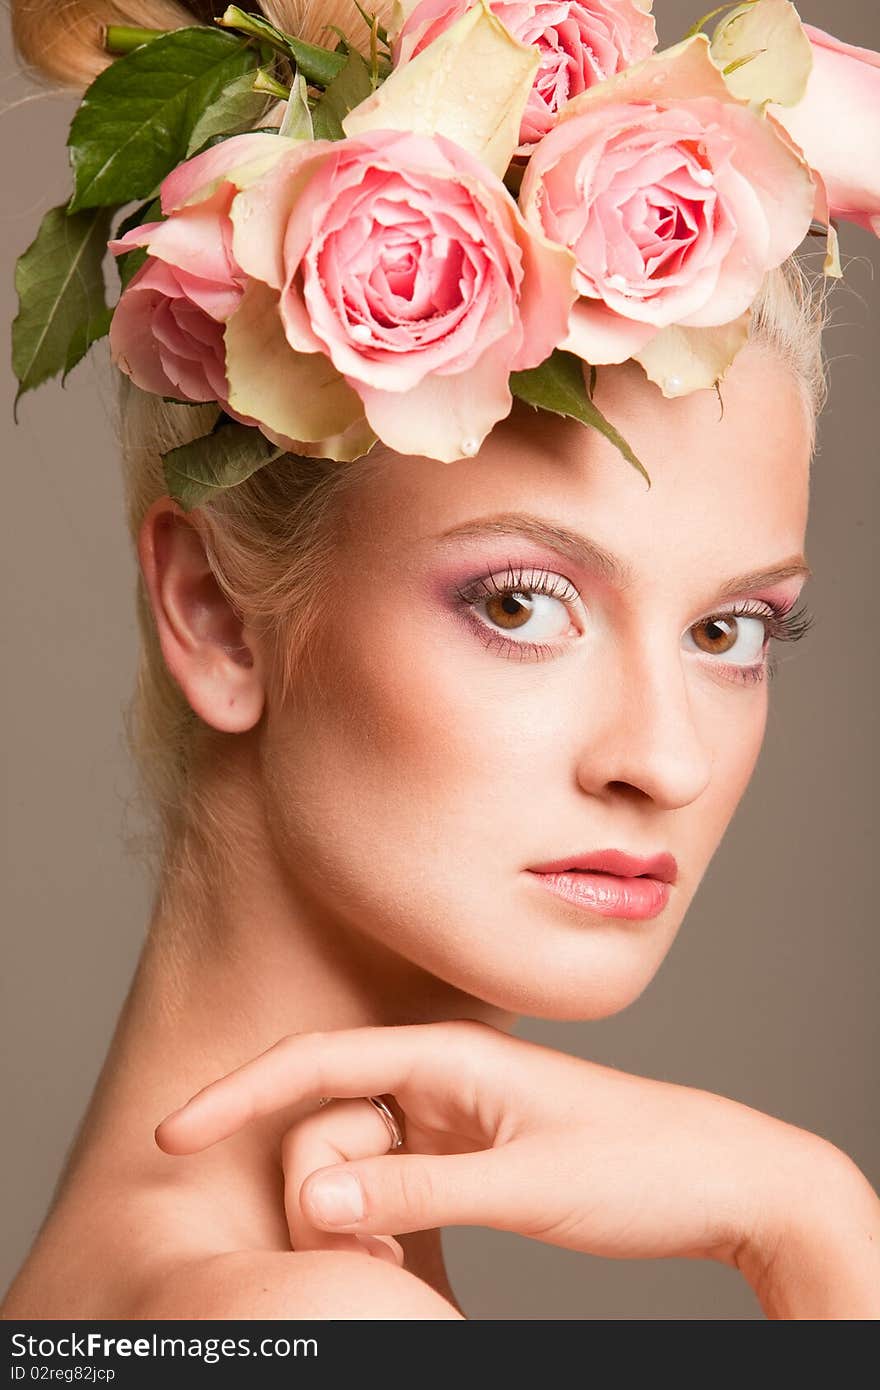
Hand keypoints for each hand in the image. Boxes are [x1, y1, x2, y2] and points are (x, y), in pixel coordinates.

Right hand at [153, 1019, 843, 1291]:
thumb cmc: (639, 1165)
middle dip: (315, 1187)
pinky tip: (394, 1258)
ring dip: (348, 1214)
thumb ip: (413, 1190)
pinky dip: (376, 1222)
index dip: (237, 1093)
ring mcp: (454, 1117)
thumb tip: (305, 1196)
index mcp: (452, 1056)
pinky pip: (389, 1182)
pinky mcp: (468, 1154)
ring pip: (354, 1157)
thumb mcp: (525, 1185)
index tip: (171, 1131)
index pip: (319, 1062)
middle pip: (327, 1120)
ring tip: (393, 1267)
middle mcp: (444, 1077)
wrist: (725, 1179)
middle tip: (362, 1259)